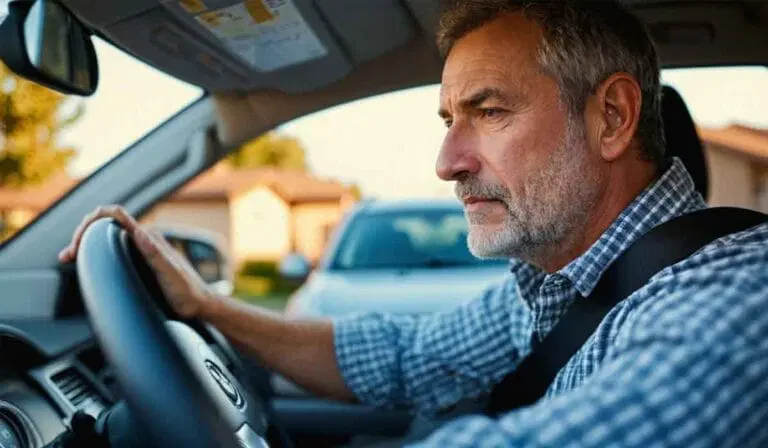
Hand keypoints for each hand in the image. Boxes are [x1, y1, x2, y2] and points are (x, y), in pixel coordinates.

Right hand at [58, 205, 213, 318]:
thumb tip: (141, 233)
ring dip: (86, 244)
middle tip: (67, 254)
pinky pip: (113, 251)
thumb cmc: (188, 292)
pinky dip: (96, 254)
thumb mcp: (172, 275)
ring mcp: (141, 251)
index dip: (93, 220)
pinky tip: (86, 263)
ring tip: (69, 257)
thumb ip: (157, 254)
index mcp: (149, 239)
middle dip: (82, 234)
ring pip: (107, 238)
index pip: (116, 216)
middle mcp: (144, 241)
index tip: (79, 238)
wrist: (200, 304)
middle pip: (106, 225)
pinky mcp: (140, 262)